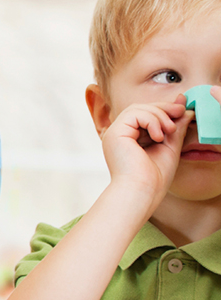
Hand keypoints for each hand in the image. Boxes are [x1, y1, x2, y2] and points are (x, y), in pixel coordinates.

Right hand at [101, 93, 189, 212]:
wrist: (142, 191)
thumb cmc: (154, 178)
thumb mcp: (170, 146)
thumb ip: (176, 128)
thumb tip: (185, 109)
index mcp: (129, 139)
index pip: (144, 115)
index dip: (163, 109)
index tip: (182, 109)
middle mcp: (119, 135)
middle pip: (140, 108)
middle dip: (163, 108)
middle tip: (181, 111)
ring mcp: (115, 133)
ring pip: (137, 108)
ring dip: (159, 115)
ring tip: (170, 130)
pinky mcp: (115, 133)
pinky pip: (134, 114)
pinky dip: (151, 121)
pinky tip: (159, 136)